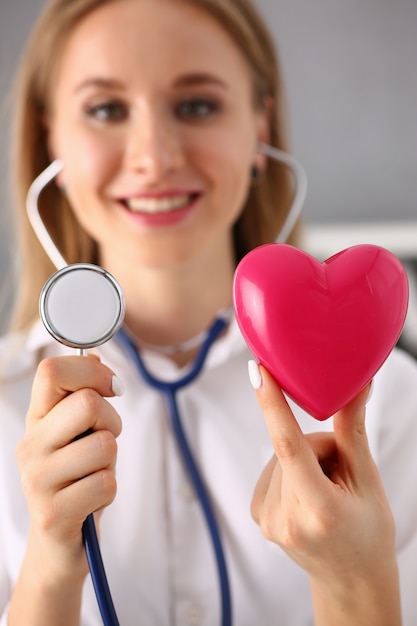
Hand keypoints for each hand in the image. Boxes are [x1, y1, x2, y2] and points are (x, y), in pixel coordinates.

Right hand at [15, 354, 122, 576]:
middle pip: (87, 403)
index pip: (52, 371)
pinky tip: (91, 501)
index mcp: (36, 420)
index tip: (111, 387)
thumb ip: (83, 395)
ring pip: (104, 445)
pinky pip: (106, 484)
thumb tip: (95, 355)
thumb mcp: (78, 434)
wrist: (58, 545)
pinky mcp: (53, 513)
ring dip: (111, 463)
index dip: (91, 371)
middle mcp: (30, 446)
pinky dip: (109, 492)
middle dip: (111, 421)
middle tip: (102, 441)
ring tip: (93, 475)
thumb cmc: (76, 481)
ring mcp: (37, 480)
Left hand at [250, 362, 400, 624]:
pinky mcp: (258, 516)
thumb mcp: (368, 480)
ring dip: (304, 459)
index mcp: (320, 510)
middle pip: (293, 447)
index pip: (289, 447)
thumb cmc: (367, 531)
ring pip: (280, 456)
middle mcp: (287, 519)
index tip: (257, 371)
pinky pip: (272, 469)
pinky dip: (290, 470)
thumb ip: (352, 430)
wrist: (351, 578)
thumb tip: (356, 383)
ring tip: (327, 489)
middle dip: (319, 446)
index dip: (272, 404)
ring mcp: (268, 521)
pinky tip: (307, 492)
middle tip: (341, 473)